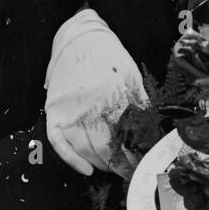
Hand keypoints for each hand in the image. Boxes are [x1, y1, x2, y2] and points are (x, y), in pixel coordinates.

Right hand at [45, 7, 146, 177]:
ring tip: (114, 169)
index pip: (126, 138)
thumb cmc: (109, 57)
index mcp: (112, 94)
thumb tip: (154, 136)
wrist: (79, 37)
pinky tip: (86, 170)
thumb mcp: (131, 77)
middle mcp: (89, 102)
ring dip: (101, 164)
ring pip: (84, 149)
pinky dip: (71, 159)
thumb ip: (141, 106)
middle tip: (131, 173)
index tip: (144, 167)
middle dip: (120, 166)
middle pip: (105, 148)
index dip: (136, 157)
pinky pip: (58, 141)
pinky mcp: (54, 109)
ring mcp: (69, 107)